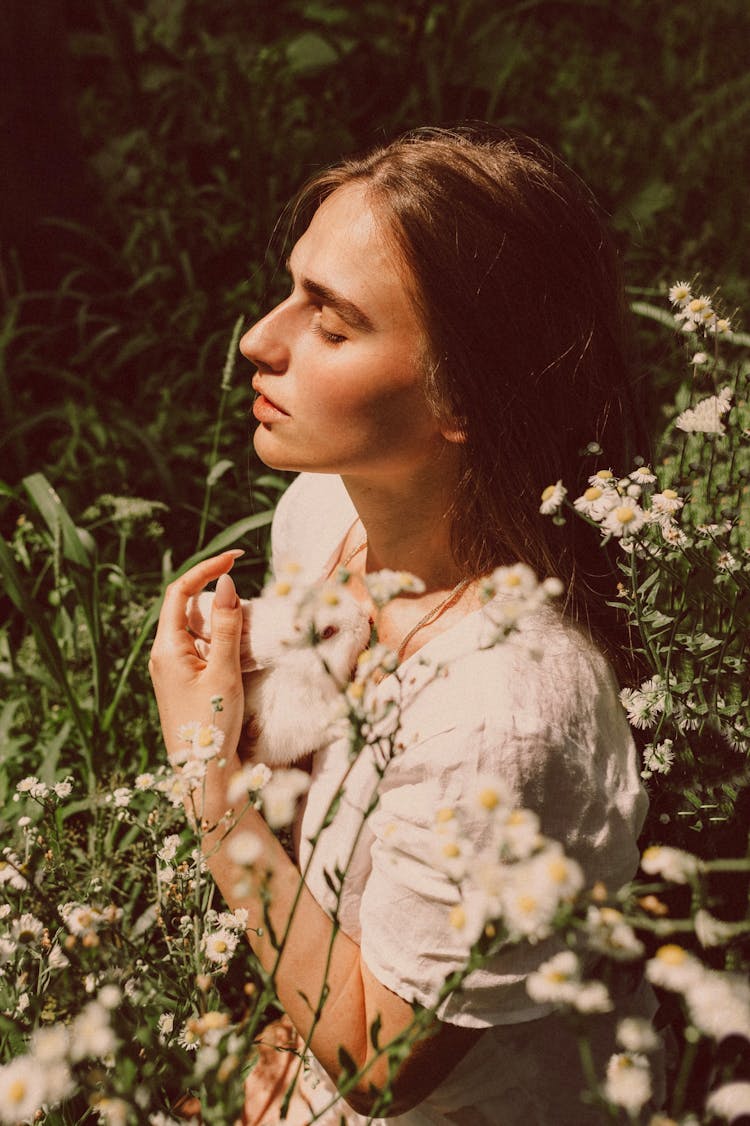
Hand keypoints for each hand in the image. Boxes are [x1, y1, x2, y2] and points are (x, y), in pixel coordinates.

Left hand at [149, 552, 244, 770]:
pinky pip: (203, 650)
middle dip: (220, 600)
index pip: (181, 592)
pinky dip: (224, 644)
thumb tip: (227, 583)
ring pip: (199, 630)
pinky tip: (243, 657)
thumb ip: (226, 627)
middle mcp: (165, 655)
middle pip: (189, 608)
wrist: (204, 778)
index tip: (237, 558)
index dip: (206, 569)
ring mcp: (174, 670)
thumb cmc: (212, 728)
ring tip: (252, 637)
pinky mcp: (186, 683)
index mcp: (166, 649)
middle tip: (252, 608)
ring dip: (224, 625)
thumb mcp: (225, 673)